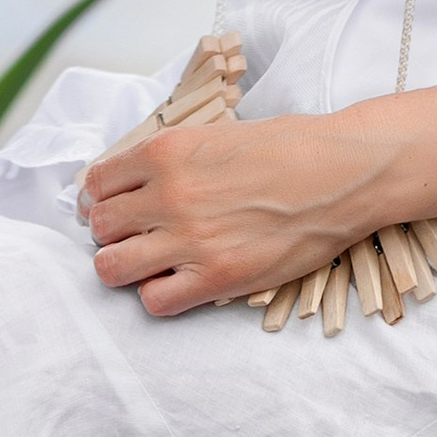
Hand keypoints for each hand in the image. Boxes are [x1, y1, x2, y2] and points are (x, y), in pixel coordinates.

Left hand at [79, 107, 373, 317]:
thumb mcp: (216, 134)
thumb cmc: (288, 147)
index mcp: (166, 152)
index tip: (114, 207)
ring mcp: (188, 238)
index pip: (97, 183)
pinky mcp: (214, 277)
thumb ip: (173, 159)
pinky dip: (159, 295)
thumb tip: (139, 180)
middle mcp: (168, 194)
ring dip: (123, 267)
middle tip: (134, 235)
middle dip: (111, 232)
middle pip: (100, 226)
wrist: (340, 172)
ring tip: (146, 264)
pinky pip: (154, 301)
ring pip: (111, 267)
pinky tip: (178, 282)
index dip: (101, 198)